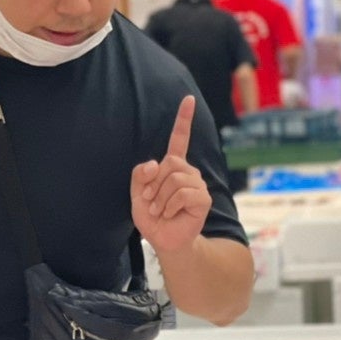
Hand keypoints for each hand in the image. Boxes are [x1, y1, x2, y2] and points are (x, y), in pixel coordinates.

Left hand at [131, 96, 211, 253]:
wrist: (164, 240)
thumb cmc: (152, 217)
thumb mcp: (137, 195)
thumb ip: (140, 176)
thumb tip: (156, 163)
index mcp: (173, 166)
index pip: (180, 139)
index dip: (183, 119)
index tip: (188, 99)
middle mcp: (188, 172)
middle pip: (169, 162)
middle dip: (154, 183)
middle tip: (151, 201)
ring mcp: (197, 185)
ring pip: (175, 178)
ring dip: (161, 198)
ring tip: (160, 210)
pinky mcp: (203, 198)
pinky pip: (183, 193)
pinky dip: (170, 205)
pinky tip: (170, 214)